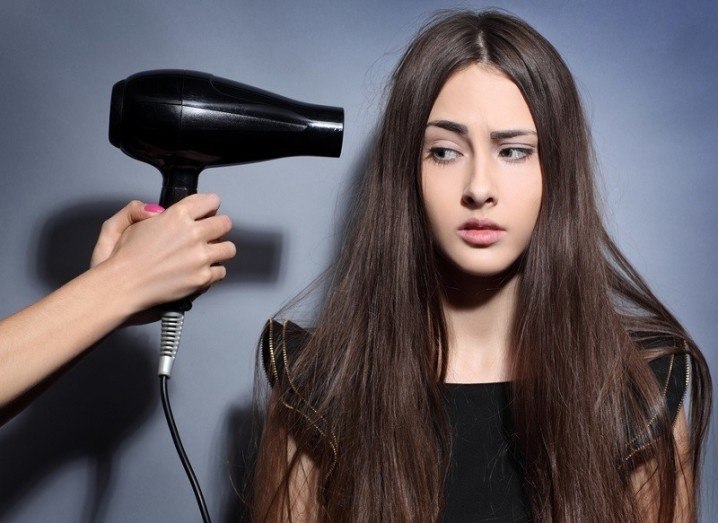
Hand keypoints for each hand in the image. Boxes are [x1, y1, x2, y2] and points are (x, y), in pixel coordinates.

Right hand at [93, 193, 235, 313]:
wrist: (121, 286)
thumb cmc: (122, 259)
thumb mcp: (124, 222)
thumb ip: (139, 209)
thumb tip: (157, 210)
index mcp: (177, 216)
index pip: (210, 201)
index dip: (209, 205)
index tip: (207, 211)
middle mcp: (192, 234)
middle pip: (225, 223)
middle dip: (218, 227)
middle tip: (209, 233)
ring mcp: (200, 257)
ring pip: (228, 248)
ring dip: (219, 250)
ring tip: (207, 253)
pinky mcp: (202, 278)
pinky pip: (221, 271)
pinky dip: (213, 272)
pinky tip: (200, 270)